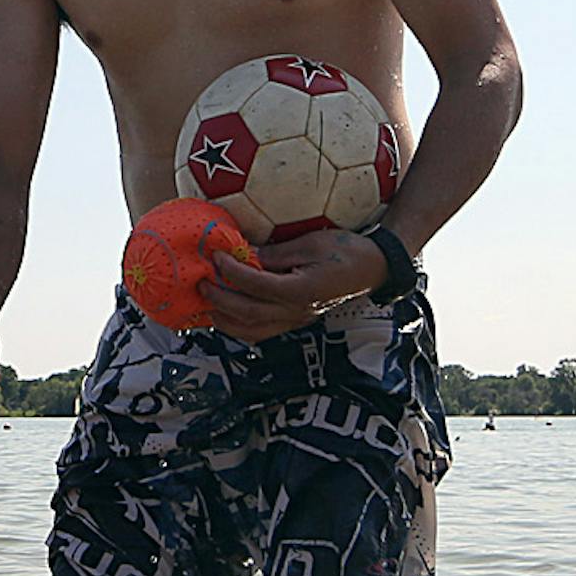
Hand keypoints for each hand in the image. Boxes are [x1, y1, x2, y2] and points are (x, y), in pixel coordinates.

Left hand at [205, 230, 383, 341]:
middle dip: (219, 298)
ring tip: (207, 305)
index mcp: (300, 289)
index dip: (231, 271)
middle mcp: (296, 311)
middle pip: (247, 313)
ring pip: (251, 330)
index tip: (215, 257)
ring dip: (225, 319)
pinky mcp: (295, 322)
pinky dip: (240, 326)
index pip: (255, 284)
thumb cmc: (346, 250)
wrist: (374, 268)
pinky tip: (227, 315)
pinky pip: (262, 332)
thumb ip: (276, 254)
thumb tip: (244, 255)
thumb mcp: (311, 242)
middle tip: (201, 283)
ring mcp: (296, 320)